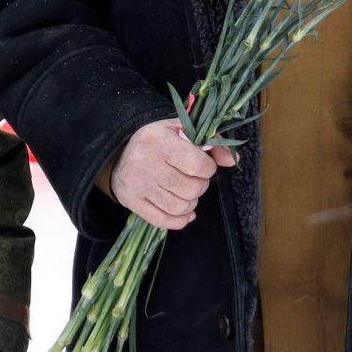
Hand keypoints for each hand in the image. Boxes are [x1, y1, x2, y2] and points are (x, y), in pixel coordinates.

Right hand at [110, 118, 236, 230]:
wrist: (118, 152)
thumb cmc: (157, 141)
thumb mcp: (181, 131)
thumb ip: (211, 142)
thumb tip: (233, 160)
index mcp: (158, 140)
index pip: (198, 165)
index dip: (208, 168)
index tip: (202, 165)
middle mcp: (145, 162)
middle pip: (191, 189)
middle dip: (200, 186)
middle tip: (193, 179)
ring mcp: (136, 184)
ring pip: (179, 207)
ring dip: (190, 203)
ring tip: (185, 191)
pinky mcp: (131, 201)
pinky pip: (162, 221)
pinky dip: (179, 220)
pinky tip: (184, 211)